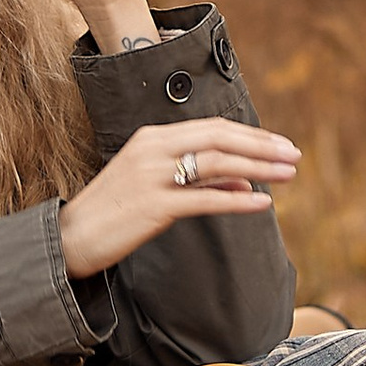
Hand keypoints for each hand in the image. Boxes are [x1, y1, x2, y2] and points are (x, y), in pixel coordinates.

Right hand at [58, 120, 301, 279]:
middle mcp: (153, 149)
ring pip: (216, 163)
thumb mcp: (154, 185)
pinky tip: (262, 204)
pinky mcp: (154, 206)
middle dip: (262, 145)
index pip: (212, 127)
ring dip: (258, 168)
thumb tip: (244, 185)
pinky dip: (237, 200)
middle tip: (294, 155)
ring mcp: (153, 176)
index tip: (280, 144)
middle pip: (219, 138)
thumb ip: (196, 180)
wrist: (71, 237)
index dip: (250, 135)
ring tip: (288, 174)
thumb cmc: (114, 212)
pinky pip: (205, 200)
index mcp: (153, 137)